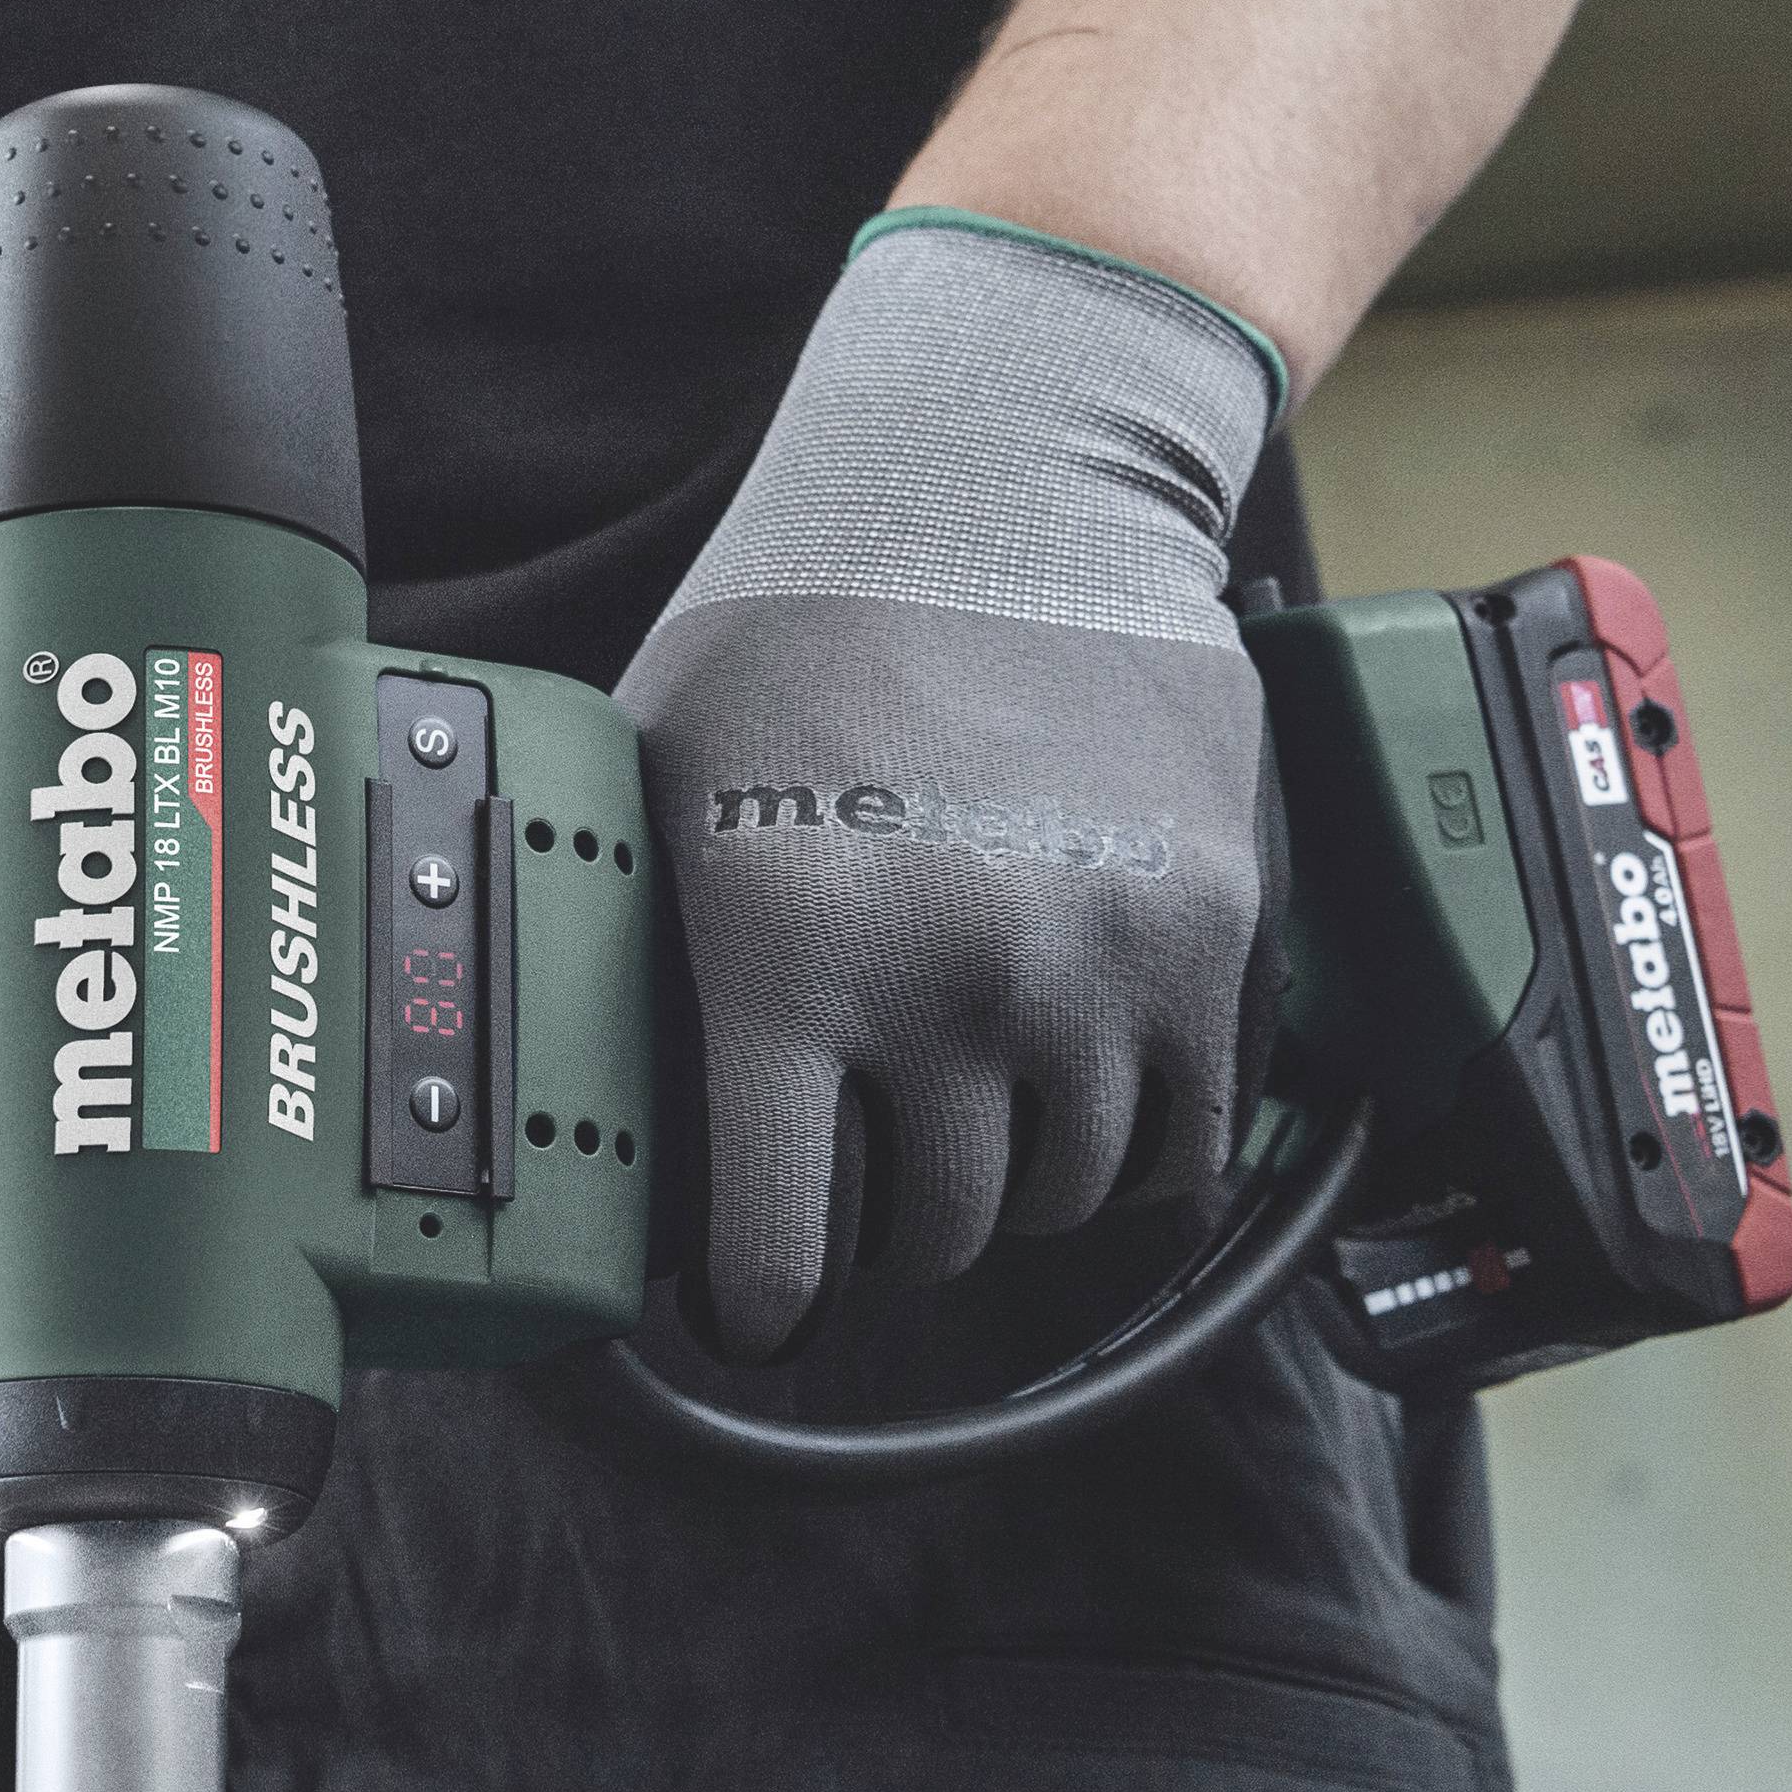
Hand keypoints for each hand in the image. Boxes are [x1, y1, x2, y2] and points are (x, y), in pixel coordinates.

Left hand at [619, 215, 1279, 1359]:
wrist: (1005, 483)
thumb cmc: (807, 621)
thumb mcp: (663, 780)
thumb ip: (646, 947)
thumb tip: (584, 1084)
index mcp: (792, 957)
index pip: (777, 1246)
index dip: (758, 1304)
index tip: (756, 1308)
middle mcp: (952, 980)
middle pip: (930, 1234)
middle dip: (886, 1233)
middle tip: (865, 1185)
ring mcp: (1096, 964)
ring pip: (1057, 1198)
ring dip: (1010, 1184)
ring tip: (969, 1122)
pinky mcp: (1208, 936)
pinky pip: (1184, 1142)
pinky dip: (1135, 1155)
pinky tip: (1081, 1108)